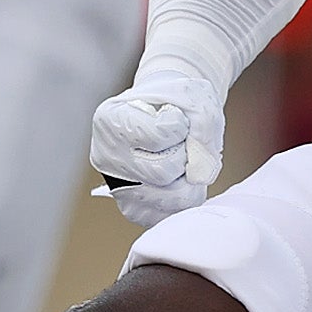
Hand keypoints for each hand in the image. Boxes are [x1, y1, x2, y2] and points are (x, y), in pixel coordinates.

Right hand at [90, 60, 225, 226]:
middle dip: (184, 157)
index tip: (174, 117)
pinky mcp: (133, 208)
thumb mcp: (196, 97)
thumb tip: (201, 175)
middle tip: (181, 143)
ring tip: (180, 161)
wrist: (166, 111)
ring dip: (188, 179)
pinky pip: (170, 214)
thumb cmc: (177, 102)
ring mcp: (116, 185)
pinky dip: (184, 197)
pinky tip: (177, 177)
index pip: (161, 133)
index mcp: (112, 120)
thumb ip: (204, 127)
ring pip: (170, 199)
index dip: (180, 125)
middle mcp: (106, 156)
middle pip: (162, 172)